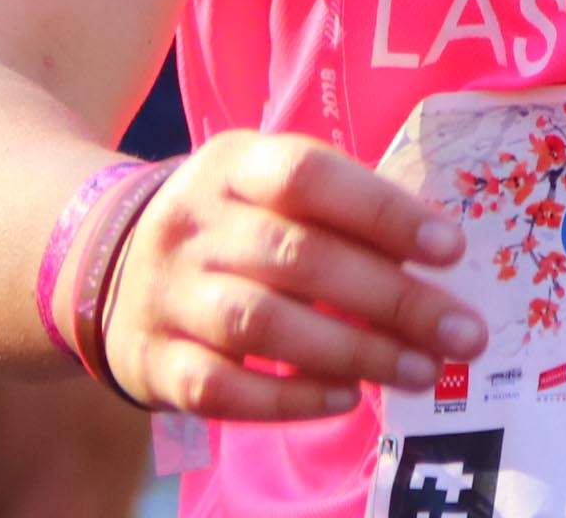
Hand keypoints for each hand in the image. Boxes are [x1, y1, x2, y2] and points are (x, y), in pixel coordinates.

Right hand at [99, 132, 484, 420]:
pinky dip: (291, 397)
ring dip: (353, 351)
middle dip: (391, 298)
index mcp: (232, 165)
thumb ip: (337, 208)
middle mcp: (194, 225)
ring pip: (261, 324)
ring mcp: (168, 295)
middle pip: (297, 257)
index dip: (381, 210)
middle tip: (462, 331)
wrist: (103, 262)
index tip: (450, 247)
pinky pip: (223, 387)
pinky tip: (347, 398)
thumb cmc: (228, 224)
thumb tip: (437, 251)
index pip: (307, 176)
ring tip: (422, 370)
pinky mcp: (155, 362)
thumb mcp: (265, 187)